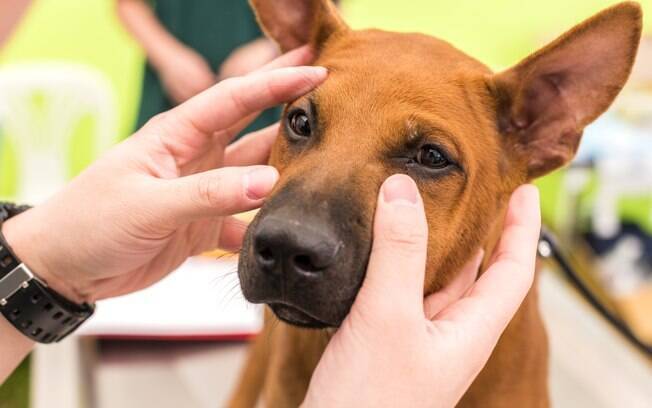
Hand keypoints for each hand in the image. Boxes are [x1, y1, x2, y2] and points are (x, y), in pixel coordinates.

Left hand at [2, 46, 324, 303]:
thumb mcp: (149, 204)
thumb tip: (268, 182)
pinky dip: (267, 224)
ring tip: (328, 162)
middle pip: (252, 126)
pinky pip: (246, 220)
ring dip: (287, 168)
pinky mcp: (203, 225)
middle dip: (289, 108)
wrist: (65, 267)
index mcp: (177, 135)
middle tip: (333, 95)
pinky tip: (291, 228)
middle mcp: (196, 157)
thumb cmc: (90, 222)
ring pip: (255, 173)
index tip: (316, 67)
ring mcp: (202, 191)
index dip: (275, 81)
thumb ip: (209, 193)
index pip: (234, 98)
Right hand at [303, 176, 540, 406]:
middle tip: (473, 192)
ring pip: (438, 282)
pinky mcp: (386, 343)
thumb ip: (396, 252)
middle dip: (481, 232)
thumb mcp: (387, 316)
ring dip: (436, 246)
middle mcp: (449, 335)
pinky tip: (381, 250)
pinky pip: (402, 293)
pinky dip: (399, 264)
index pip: (514, 271)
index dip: (522, 228)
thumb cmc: (370, 400)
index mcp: (469, 332)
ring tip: (428, 210)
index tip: (524, 190)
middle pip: (478, 275)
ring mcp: (417, 341)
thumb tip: (402, 189)